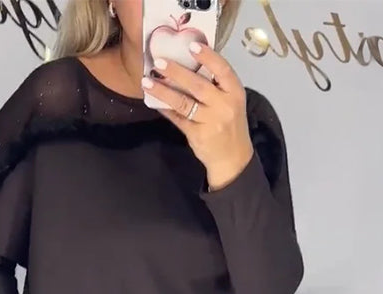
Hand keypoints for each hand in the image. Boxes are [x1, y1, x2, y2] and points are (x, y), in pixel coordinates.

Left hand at [142, 44, 253, 190]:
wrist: (233, 158)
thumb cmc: (230, 124)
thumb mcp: (232, 102)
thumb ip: (217, 85)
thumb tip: (190, 62)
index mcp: (235, 93)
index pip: (223, 70)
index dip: (208, 57)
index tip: (192, 46)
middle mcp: (224, 106)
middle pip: (198, 85)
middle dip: (177, 72)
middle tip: (159, 62)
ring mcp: (210, 122)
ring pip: (184, 103)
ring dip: (164, 91)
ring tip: (147, 82)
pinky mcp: (197, 135)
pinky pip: (178, 119)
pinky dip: (165, 109)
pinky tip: (154, 101)